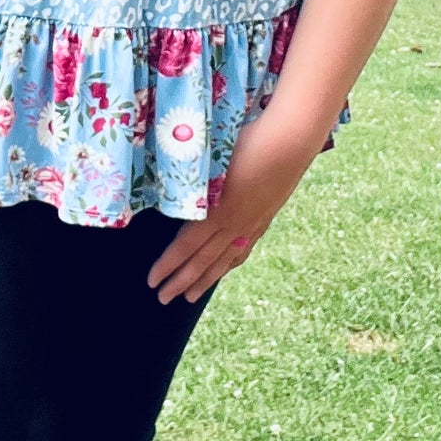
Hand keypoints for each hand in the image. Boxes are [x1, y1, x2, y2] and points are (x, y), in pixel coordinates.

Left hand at [146, 111, 317, 304]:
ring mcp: (250, 224)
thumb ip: (191, 179)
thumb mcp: (210, 159)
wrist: (288, 143)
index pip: (185, 246)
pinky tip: (224, 269)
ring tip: (189, 298)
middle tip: (163, 299)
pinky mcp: (263, 219)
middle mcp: (233, 224)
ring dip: (203, 280)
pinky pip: (242, 250)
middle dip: (180, 281)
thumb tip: (166, 185)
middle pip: (202, 261)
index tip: (152, 281)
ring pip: (223, 261)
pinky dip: (229, 264)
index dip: (168, 265)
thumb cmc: (246, 142)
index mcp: (216, 211)